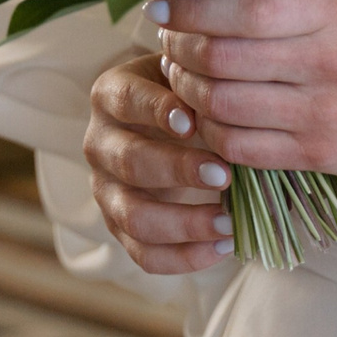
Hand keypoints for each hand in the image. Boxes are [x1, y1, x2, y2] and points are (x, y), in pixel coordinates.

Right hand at [83, 52, 237, 273]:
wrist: (166, 122)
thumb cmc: (185, 94)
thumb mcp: (188, 79)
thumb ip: (203, 89)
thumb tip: (238, 114)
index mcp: (111, 96)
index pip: (128, 101)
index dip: (156, 111)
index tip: (193, 121)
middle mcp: (99, 144)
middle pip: (130, 162)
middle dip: (178, 170)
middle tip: (225, 175)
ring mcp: (105, 190)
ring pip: (134, 216)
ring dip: (184, 223)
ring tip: (229, 222)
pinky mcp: (119, 227)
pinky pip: (144, 254)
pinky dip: (185, 257)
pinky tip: (224, 246)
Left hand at [152, 0, 336, 175]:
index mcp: (330, 10)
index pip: (243, 12)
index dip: (190, 12)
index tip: (158, 7)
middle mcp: (324, 63)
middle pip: (222, 61)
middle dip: (177, 51)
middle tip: (166, 40)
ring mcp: (319, 115)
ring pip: (222, 107)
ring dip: (185, 90)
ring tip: (179, 73)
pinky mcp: (315, 154)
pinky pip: (239, 149)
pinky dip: (208, 131)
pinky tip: (203, 112)